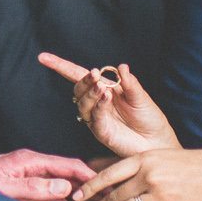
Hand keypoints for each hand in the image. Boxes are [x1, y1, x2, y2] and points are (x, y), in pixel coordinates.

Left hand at [0, 149, 94, 200]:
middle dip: (88, 189)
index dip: (88, 176)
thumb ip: (33, 188)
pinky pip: (50, 199)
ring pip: (61, 189)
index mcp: (29, 161)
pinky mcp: (24, 192)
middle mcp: (31, 167)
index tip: (105, 187)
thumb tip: (63, 187)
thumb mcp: (4, 188)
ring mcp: (28, 179)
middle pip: (68, 176)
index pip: (67, 165)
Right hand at [38, 53, 177, 155]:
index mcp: (105, 88)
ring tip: (103, 88)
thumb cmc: (150, 118)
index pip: (78, 75)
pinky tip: (106, 98)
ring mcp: (97, 117)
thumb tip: (121, 66)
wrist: (158, 142)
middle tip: (94, 75)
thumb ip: (130, 83)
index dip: (60, 66)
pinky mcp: (101, 131)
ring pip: (83, 102)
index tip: (43, 58)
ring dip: (90, 93)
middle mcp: (97, 102)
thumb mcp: (141, 97)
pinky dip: (98, 105)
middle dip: (83, 80)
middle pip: (78, 88)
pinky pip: (94, 116)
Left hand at [71, 148, 201, 200]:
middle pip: (113, 195)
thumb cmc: (194, 166)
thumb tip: (118, 179)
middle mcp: (148, 175)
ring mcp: (158, 194)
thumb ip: (141, 167)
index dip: (90, 186)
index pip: (108, 174)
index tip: (77, 196)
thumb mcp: (163, 157)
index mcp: (144, 158)